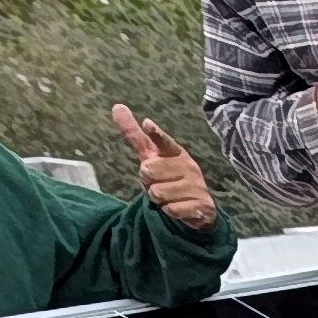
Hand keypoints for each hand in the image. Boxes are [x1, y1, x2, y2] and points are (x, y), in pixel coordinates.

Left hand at [111, 105, 217, 230]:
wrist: (196, 206)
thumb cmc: (169, 176)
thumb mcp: (152, 155)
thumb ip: (135, 134)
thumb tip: (117, 106)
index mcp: (176, 152)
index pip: (164, 141)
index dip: (156, 134)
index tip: (147, 124)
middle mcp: (188, 165)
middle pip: (148, 171)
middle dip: (148, 182)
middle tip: (160, 183)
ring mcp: (196, 185)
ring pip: (158, 192)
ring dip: (158, 199)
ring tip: (169, 197)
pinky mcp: (200, 205)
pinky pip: (170, 209)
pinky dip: (169, 211)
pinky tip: (177, 207)